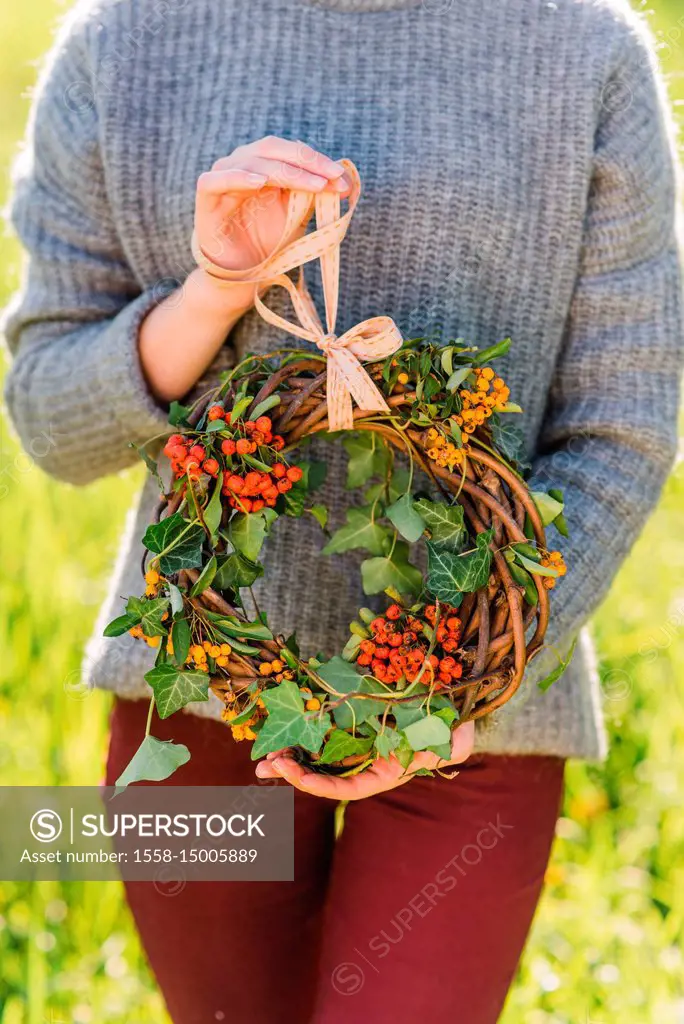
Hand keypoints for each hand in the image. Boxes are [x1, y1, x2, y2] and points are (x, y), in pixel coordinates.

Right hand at [140, 138, 348, 402]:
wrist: (243, 275)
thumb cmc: (270, 244)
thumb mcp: (298, 216)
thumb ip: (314, 196)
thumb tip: (345, 181)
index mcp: (266, 165)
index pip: (291, 152)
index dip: (317, 161)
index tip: (343, 179)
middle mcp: (243, 165)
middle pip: (273, 150)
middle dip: (307, 163)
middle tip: (332, 177)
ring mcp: (223, 177)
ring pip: (252, 163)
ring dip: (285, 172)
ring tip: (312, 185)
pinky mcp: (206, 196)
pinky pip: (217, 180)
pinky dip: (237, 178)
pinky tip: (259, 182)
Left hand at [254, 721, 474, 800]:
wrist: (451, 709)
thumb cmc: (454, 729)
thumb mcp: (453, 742)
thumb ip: (442, 751)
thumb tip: (429, 753)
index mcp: (382, 774)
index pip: (347, 788)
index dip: (321, 785)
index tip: (299, 778)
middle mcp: (364, 763)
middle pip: (323, 775)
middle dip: (293, 774)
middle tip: (263, 768)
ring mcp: (357, 744)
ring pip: (317, 755)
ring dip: (291, 756)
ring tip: (264, 757)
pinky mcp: (352, 722)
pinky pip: (323, 730)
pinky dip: (304, 731)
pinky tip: (284, 729)